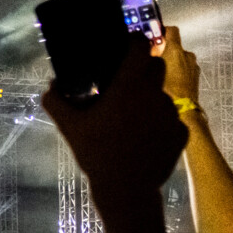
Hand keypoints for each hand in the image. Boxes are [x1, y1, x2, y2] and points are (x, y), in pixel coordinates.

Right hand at [40, 36, 184, 211]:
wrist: (126, 190)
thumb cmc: (96, 155)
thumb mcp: (70, 127)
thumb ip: (56, 101)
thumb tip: (51, 87)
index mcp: (129, 85)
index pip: (140, 46)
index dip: (133, 42)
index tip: (126, 47)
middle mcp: (154, 93)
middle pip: (156, 66)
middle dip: (144, 70)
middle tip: (127, 87)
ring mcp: (171, 113)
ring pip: (163, 95)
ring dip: (151, 100)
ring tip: (134, 121)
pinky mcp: (181, 132)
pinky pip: (171, 119)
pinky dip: (160, 125)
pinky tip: (145, 139)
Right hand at [154, 25, 199, 107]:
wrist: (182, 111)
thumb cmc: (165, 91)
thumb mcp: (149, 71)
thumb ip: (149, 57)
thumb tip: (147, 49)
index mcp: (175, 50)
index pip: (171, 30)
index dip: (162, 31)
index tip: (154, 37)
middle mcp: (187, 55)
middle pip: (174, 46)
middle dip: (164, 51)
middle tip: (153, 61)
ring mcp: (193, 66)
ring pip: (180, 58)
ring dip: (171, 63)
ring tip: (160, 75)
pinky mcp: (196, 77)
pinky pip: (185, 69)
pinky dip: (178, 72)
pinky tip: (169, 83)